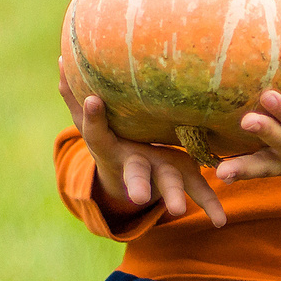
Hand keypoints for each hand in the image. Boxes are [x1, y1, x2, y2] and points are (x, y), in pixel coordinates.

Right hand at [60, 66, 227, 228]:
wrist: (131, 178)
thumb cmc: (116, 140)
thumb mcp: (95, 124)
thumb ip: (78, 100)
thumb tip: (59, 59)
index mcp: (109, 148)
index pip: (97, 133)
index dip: (93, 117)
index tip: (93, 99)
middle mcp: (133, 164)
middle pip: (134, 175)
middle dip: (136, 185)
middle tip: (139, 197)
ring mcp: (158, 175)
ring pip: (167, 186)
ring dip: (175, 199)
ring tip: (181, 211)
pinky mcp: (182, 179)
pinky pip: (200, 193)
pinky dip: (211, 206)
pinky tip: (221, 221)